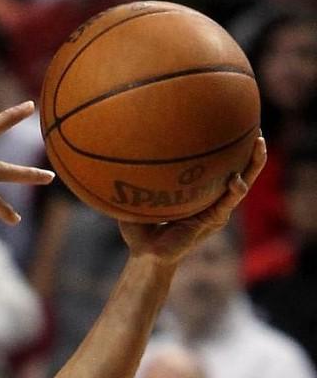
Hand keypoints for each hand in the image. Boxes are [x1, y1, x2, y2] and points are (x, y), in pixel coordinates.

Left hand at [119, 137, 266, 263]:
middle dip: (249, 150)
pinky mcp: (212, 221)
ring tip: (259, 145)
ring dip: (252, 165)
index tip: (231, 124)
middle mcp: (209, 196)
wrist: (145, 253)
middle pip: (236, 168)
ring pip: (241, 183)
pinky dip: (234, 191)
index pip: (215, 165)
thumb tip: (118, 153)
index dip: (225, 147)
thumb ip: (133, 179)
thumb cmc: (139, 227)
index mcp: (195, 190)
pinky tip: (236, 180)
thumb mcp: (136, 198)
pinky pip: (227, 204)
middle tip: (257, 129)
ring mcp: (213, 208)